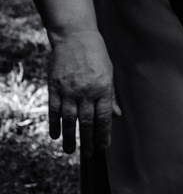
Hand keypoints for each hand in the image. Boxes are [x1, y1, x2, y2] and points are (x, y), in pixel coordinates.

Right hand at [46, 29, 116, 156]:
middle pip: (87, 122)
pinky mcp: (55, 87)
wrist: (75, 37)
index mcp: (103, 89)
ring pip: (69, 120)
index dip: (104, 135)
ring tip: (70, 151)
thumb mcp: (109, 73)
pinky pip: (54, 110)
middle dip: (88, 141)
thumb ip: (111, 96)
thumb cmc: (97, 55)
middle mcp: (86, 92)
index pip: (104, 118)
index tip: (103, 148)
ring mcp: (69, 90)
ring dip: (70, 137)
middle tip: (88, 155)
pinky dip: (54, 124)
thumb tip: (117, 116)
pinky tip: (55, 135)